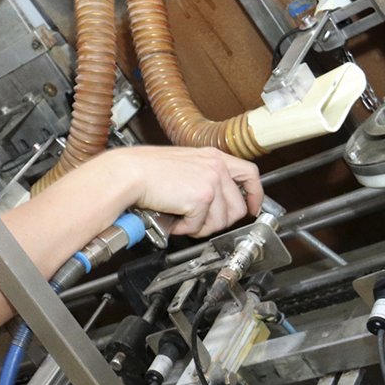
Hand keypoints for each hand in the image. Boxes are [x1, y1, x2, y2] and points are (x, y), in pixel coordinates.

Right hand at [97, 146, 262, 236]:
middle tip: (200, 223)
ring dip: (200, 227)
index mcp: (213, 156)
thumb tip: (211, 202)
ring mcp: (211, 182)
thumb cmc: (144, 170)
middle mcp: (216, 167)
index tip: (252, 208)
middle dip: (220, 222)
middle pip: (238, 206)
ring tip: (181, 219)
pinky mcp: (201, 198)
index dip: (255, 195)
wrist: (129, 173)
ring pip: (221, 221)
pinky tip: (173, 219)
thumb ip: (202, 177)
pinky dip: (185, 228)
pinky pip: (200, 226)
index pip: (249, 173)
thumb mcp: (183, 165)